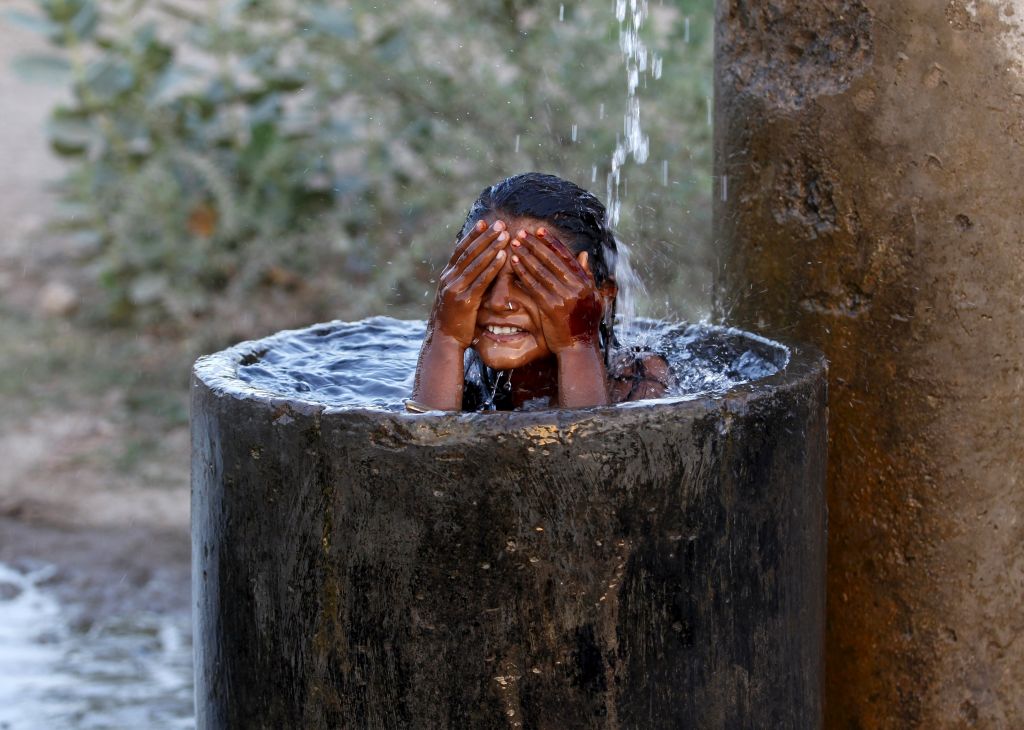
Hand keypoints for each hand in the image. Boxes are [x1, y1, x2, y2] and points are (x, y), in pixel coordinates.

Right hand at [429, 219, 508, 347]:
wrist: (443, 341)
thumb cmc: (453, 320)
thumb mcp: (454, 297)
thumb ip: (463, 282)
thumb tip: (477, 270)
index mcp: (447, 276)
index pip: (460, 250)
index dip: (472, 235)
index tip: (484, 222)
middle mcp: (449, 279)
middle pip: (469, 252)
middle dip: (485, 236)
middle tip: (500, 223)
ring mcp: (456, 289)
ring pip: (476, 263)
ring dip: (492, 247)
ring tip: (505, 235)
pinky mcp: (465, 301)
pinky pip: (481, 280)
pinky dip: (493, 267)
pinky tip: (503, 257)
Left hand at [509, 227, 602, 354]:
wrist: (578, 348)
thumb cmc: (584, 323)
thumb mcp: (593, 297)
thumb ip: (588, 276)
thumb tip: (584, 254)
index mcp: (586, 282)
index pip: (566, 256)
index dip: (551, 242)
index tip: (539, 230)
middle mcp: (576, 287)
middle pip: (551, 260)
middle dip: (535, 245)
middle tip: (521, 233)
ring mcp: (563, 297)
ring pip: (541, 270)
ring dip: (526, 255)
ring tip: (514, 243)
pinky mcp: (550, 307)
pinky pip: (533, 285)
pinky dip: (522, 272)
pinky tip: (513, 262)